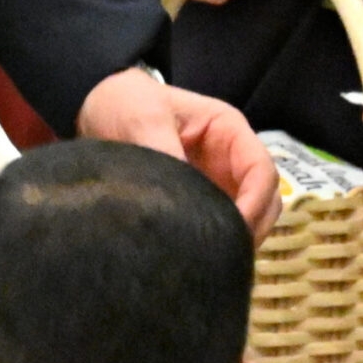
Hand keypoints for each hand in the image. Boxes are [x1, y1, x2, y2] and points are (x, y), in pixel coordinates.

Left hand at [78, 69, 282, 241]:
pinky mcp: (199, 200)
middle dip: (252, 227)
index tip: (234, 230)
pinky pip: (219, 224)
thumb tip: (184, 197)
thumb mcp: (143, 119)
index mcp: (229, 131)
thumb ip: (165, 151)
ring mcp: (217, 181)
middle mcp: (231, 159)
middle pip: (265, 199)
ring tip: (213, 260)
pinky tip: (199, 256)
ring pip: (248, 216)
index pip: (262, 171)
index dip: (255, 202)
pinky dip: (217, 240)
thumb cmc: (126, 103)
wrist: (98, 106)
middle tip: (225, 256)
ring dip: (237, 238)